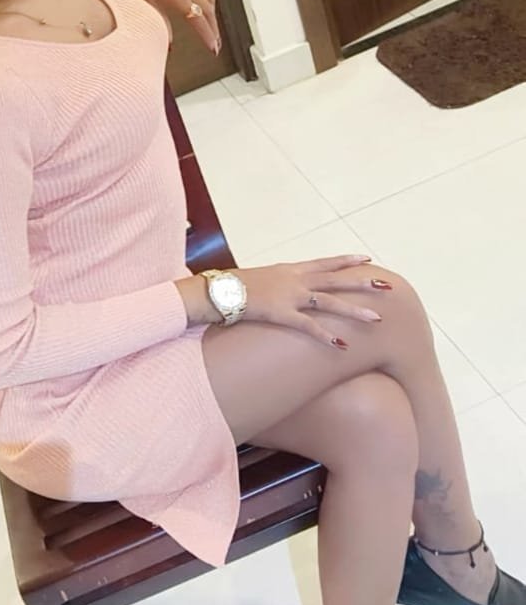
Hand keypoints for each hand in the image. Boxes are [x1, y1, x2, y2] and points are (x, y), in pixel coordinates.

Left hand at [97, 0, 221, 54]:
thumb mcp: (145, 0)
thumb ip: (160, 20)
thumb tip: (167, 39)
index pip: (199, 22)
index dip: (208, 37)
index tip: (213, 48)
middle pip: (209, 12)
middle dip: (214, 30)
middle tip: (216, 43)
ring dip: (213, 14)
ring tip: (212, 26)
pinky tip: (206, 1)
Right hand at [239, 255, 389, 348]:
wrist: (218, 290)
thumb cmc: (234, 286)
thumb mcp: (261, 278)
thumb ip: (277, 282)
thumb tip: (283, 289)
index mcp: (290, 269)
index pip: (324, 263)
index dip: (346, 261)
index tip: (366, 259)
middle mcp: (295, 279)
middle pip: (335, 280)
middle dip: (362, 282)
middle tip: (386, 285)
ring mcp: (290, 295)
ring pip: (329, 302)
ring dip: (354, 311)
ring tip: (377, 318)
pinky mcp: (281, 313)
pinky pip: (308, 326)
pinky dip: (325, 336)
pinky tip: (341, 345)